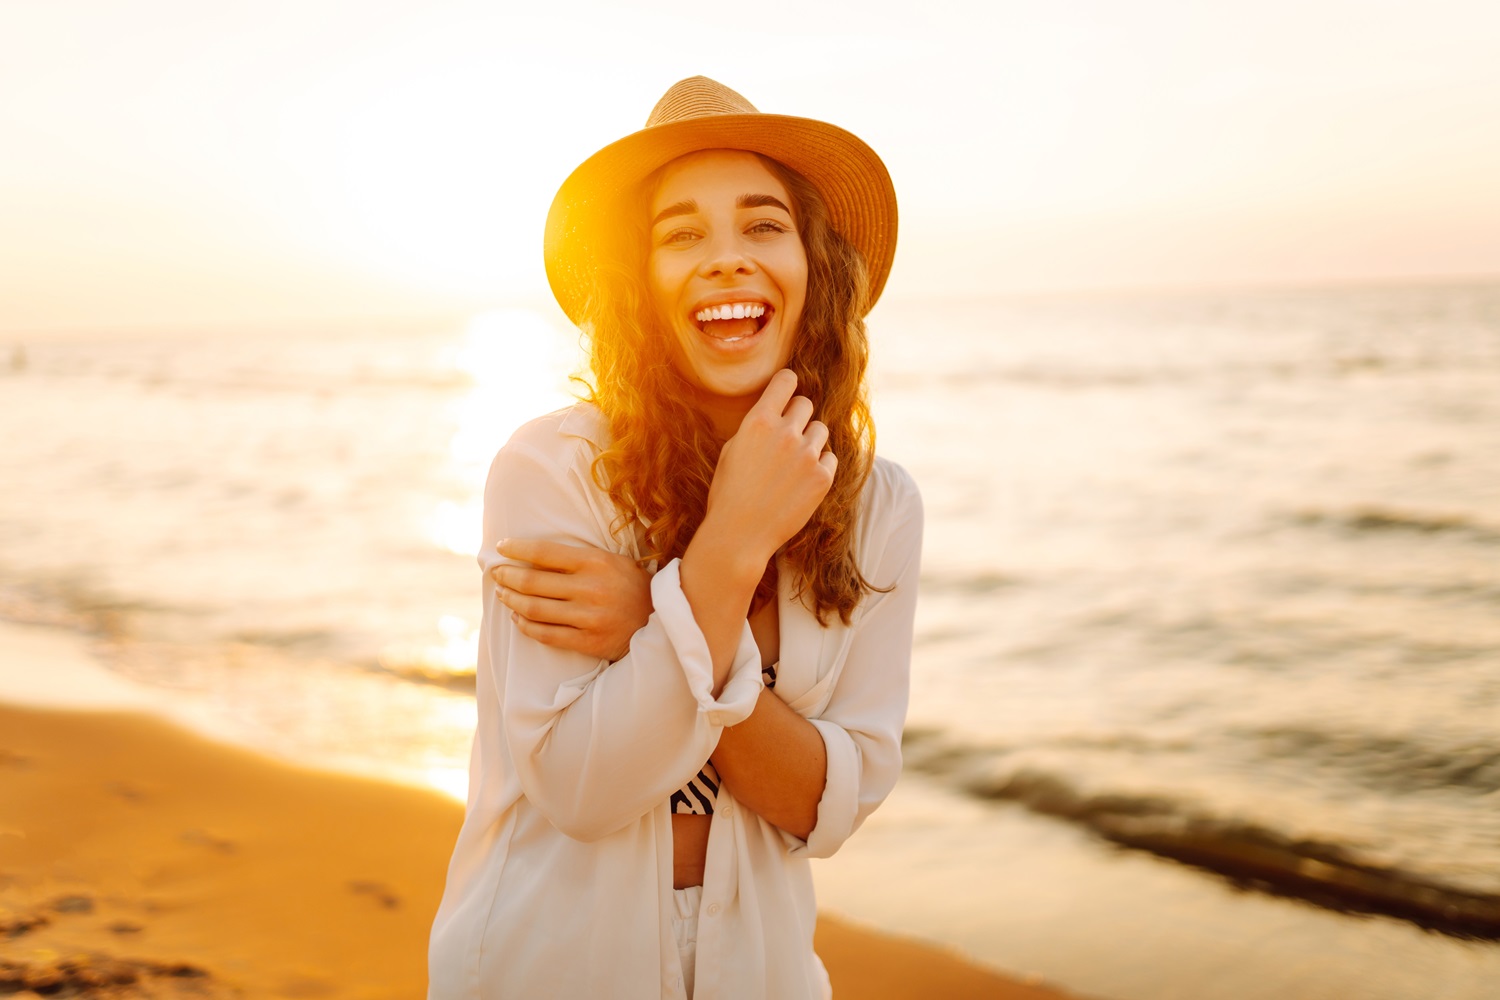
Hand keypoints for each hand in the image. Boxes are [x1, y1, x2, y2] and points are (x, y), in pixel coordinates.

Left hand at [491, 539, 653, 661]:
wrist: (660, 622)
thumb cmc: (630, 586)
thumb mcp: (611, 561)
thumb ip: (577, 557)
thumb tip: (532, 554)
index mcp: (596, 562)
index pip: (543, 552)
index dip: (516, 549)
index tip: (501, 547)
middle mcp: (591, 589)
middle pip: (532, 582)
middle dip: (506, 576)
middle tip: (496, 573)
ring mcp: (589, 618)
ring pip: (534, 609)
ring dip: (511, 600)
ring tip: (502, 594)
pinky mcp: (588, 642)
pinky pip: (546, 635)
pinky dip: (525, 625)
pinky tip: (518, 618)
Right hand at [704, 369, 836, 566]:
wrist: (739, 535)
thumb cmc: (728, 493)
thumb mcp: (732, 450)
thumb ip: (757, 427)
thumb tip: (778, 410)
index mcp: (758, 421)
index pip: (786, 381)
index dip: (787, 385)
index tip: (787, 394)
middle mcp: (785, 433)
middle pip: (806, 404)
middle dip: (797, 417)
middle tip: (787, 438)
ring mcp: (807, 455)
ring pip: (821, 431)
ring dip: (811, 441)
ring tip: (793, 464)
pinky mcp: (822, 478)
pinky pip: (831, 458)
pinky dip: (820, 466)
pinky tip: (802, 481)